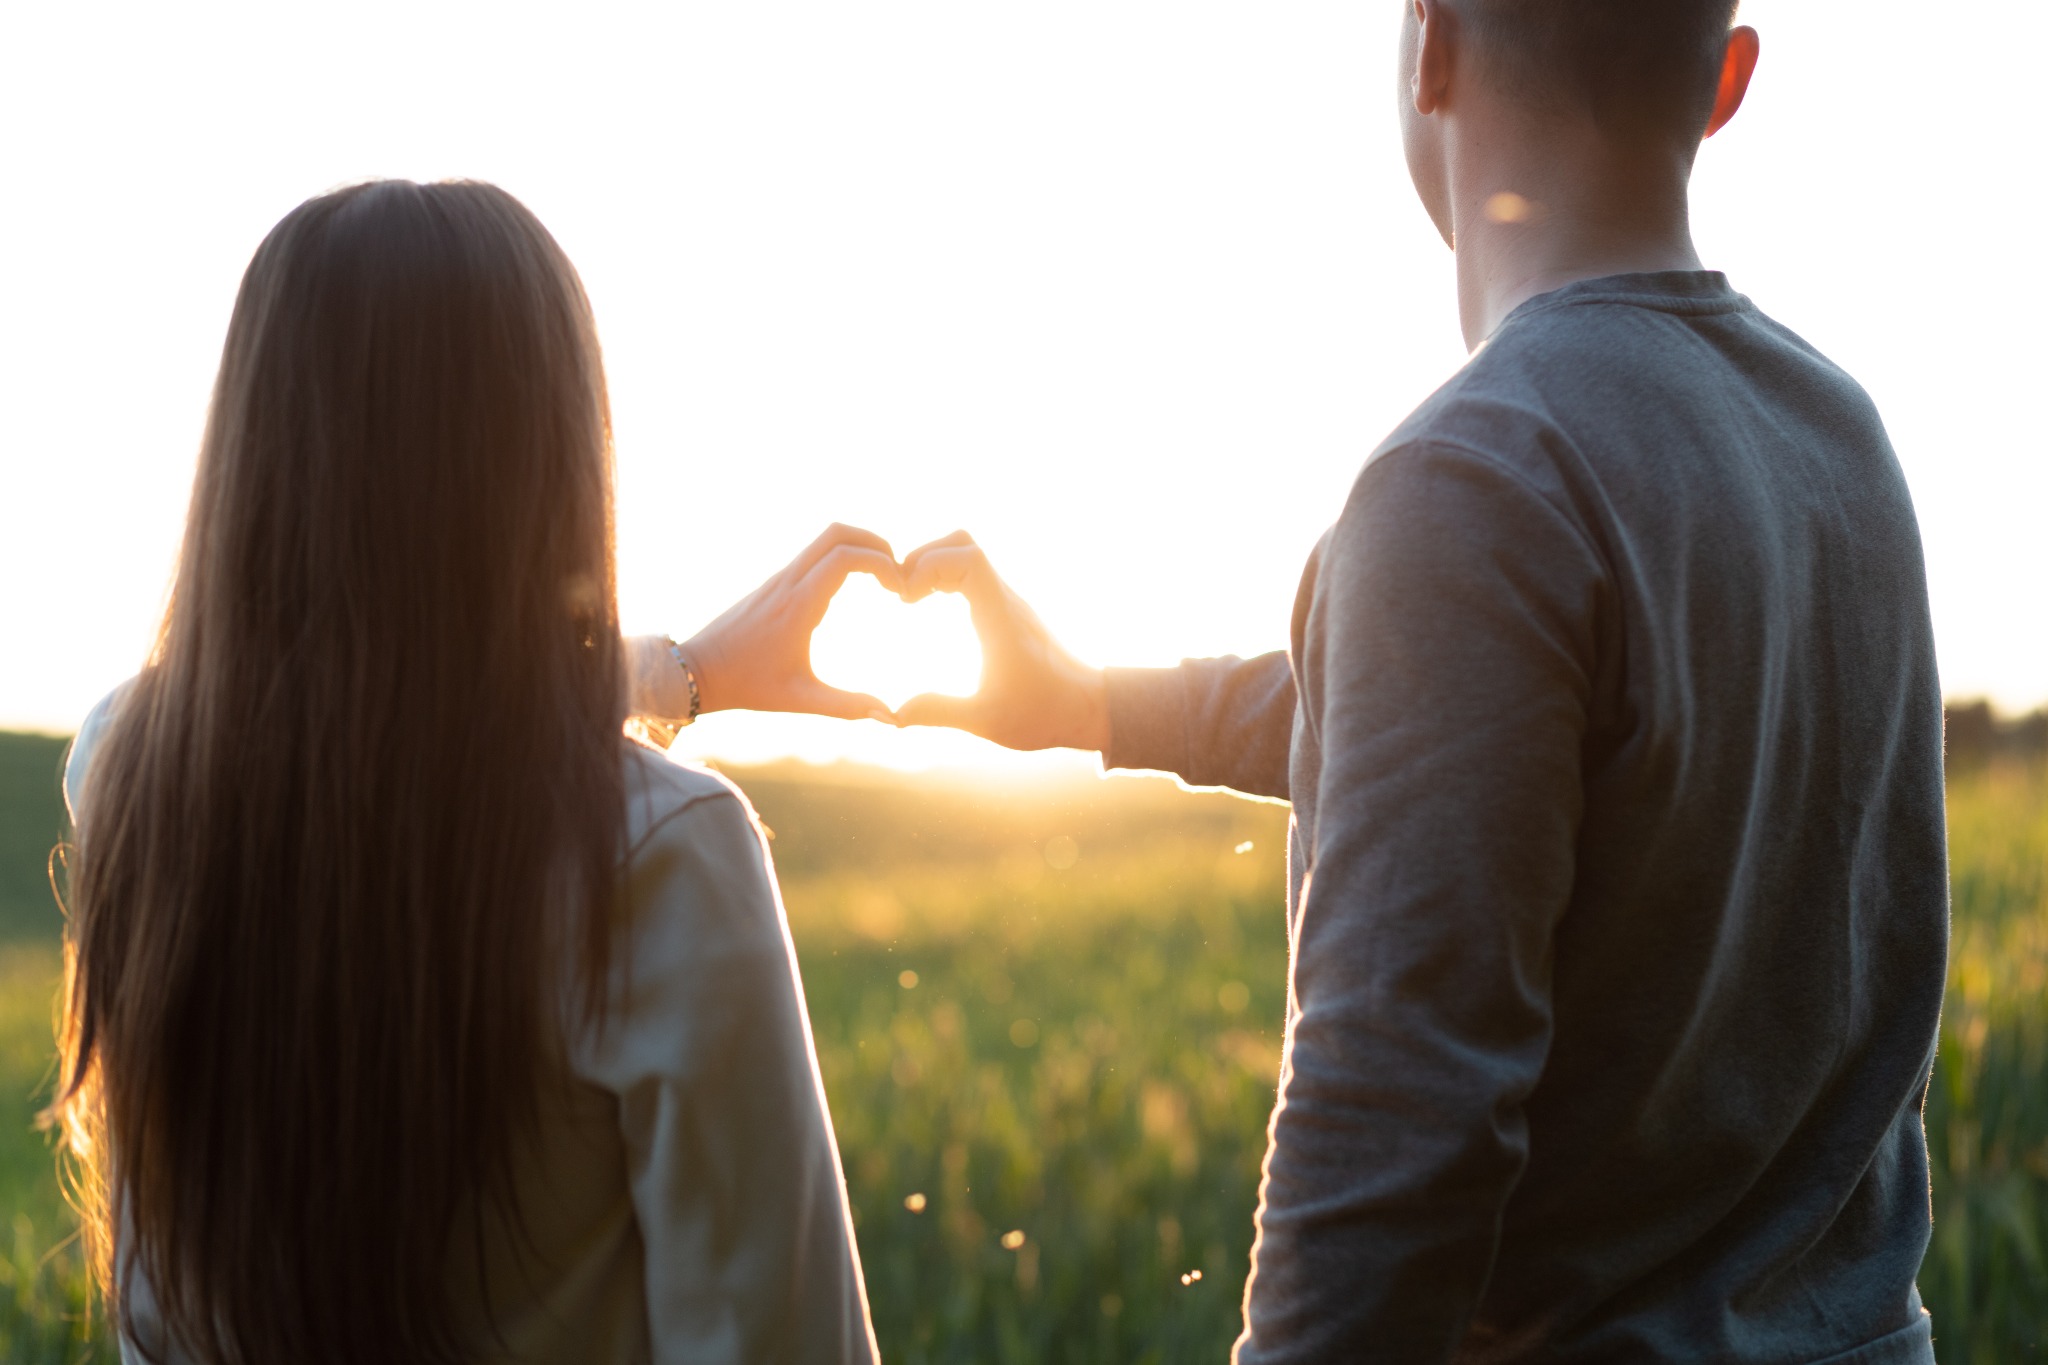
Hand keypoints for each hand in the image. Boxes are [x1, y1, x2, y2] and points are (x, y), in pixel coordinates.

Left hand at [639, 524, 904, 722]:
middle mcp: (788, 582)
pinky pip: (812, 554)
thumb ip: (847, 706)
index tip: (897, 589)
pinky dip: (839, 556)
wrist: (697, 670)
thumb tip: (890, 718)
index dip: (881, 563)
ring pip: (823, 539)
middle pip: (837, 532)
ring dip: (857, 547)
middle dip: (874, 542)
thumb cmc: (747, 685)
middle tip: (896, 570)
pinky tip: (852, 585)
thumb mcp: (800, 700)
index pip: (846, 557)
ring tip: (881, 577)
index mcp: (798, 604)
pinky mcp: (773, 583)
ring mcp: (779, 578)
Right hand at [892, 531, 1108, 751]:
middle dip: (924, 558)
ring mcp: (1008, 601)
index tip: (907, 600)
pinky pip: (974, 573)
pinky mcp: (1008, 609)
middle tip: (903, 594)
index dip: (928, 566)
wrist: (1088, 708)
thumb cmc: (1044, 714)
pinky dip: (947, 576)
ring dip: (935, 564)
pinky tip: (932, 605)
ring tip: (912, 598)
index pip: (967, 557)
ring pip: (969, 552)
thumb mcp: (987, 721)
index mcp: (1001, 618)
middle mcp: (1006, 600)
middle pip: (963, 542)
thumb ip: (940, 713)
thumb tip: (894, 715)